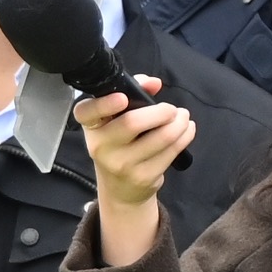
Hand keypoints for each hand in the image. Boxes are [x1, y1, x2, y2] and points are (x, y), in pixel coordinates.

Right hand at [72, 85, 196, 271]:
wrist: (120, 188)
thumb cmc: (121, 143)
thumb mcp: (118, 119)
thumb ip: (134, 92)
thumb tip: (154, 83)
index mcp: (92, 127)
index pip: (86, 113)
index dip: (104, 104)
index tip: (123, 98)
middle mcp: (101, 147)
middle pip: (132, 123)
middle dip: (162, 111)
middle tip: (172, 110)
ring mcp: (121, 164)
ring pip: (161, 136)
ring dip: (180, 123)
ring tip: (183, 118)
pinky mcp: (143, 177)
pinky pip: (171, 151)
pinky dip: (185, 136)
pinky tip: (186, 130)